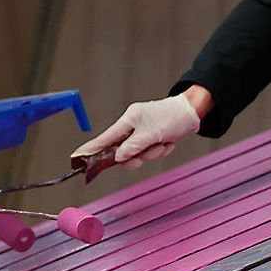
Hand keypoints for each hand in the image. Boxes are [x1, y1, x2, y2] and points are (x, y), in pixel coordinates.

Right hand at [71, 93, 199, 168]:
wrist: (193, 113)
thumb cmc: (172, 117)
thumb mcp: (151, 134)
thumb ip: (133, 147)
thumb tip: (118, 157)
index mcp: (129, 119)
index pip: (105, 137)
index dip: (92, 148)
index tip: (78, 156)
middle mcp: (133, 126)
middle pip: (123, 150)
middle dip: (136, 155)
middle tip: (143, 156)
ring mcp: (143, 132)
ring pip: (139, 153)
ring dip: (152, 153)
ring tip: (163, 143)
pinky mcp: (153, 137)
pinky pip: (151, 151)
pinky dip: (160, 150)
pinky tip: (168, 142)